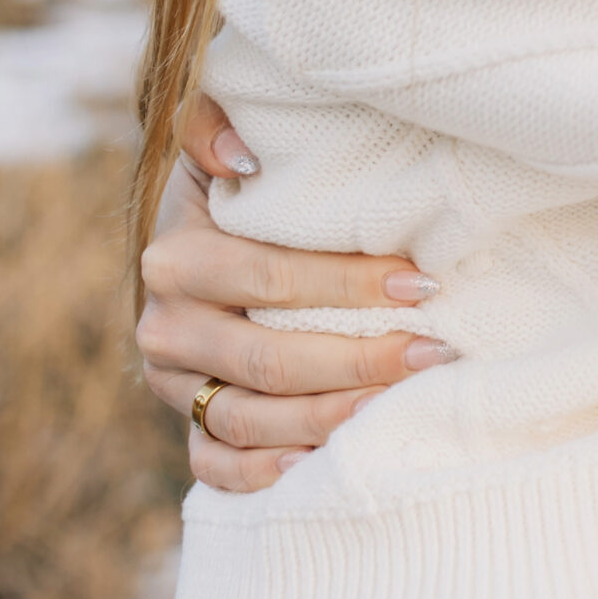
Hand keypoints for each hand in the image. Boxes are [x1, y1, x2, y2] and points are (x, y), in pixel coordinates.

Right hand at [138, 97, 450, 491]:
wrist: (195, 245)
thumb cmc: (239, 189)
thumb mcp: (219, 141)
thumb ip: (214, 124)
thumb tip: (241, 155)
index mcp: (175, 258)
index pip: (270, 278)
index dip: (347, 284)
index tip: (420, 283)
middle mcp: (165, 328)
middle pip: (269, 359)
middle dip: (358, 359)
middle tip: (432, 352)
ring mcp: (174, 384)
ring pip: (250, 419)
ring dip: (330, 417)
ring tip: (400, 403)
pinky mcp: (187, 425)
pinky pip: (217, 466)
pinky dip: (266, 473)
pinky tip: (324, 462)